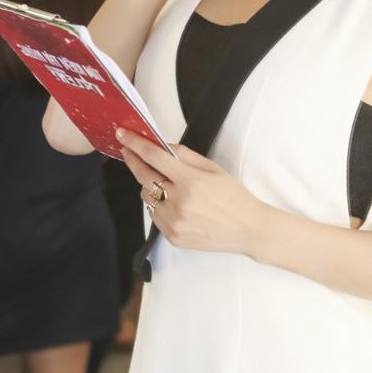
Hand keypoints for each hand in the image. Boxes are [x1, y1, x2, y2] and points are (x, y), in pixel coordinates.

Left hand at [116, 128, 265, 257]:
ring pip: (147, 197)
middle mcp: (179, 203)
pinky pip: (154, 215)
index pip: (154, 157)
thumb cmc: (234, 197)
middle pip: (144, 176)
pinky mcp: (172, 237)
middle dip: (133, 160)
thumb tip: (162, 145)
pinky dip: (158, 205)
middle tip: (128, 150)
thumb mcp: (214, 169)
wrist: (248, 229)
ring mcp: (174, 223)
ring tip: (168, 184)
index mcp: (190, 181)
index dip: (136, 144)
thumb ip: (185, 155)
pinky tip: (174, 203)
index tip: (123, 135)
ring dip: (150, 186)